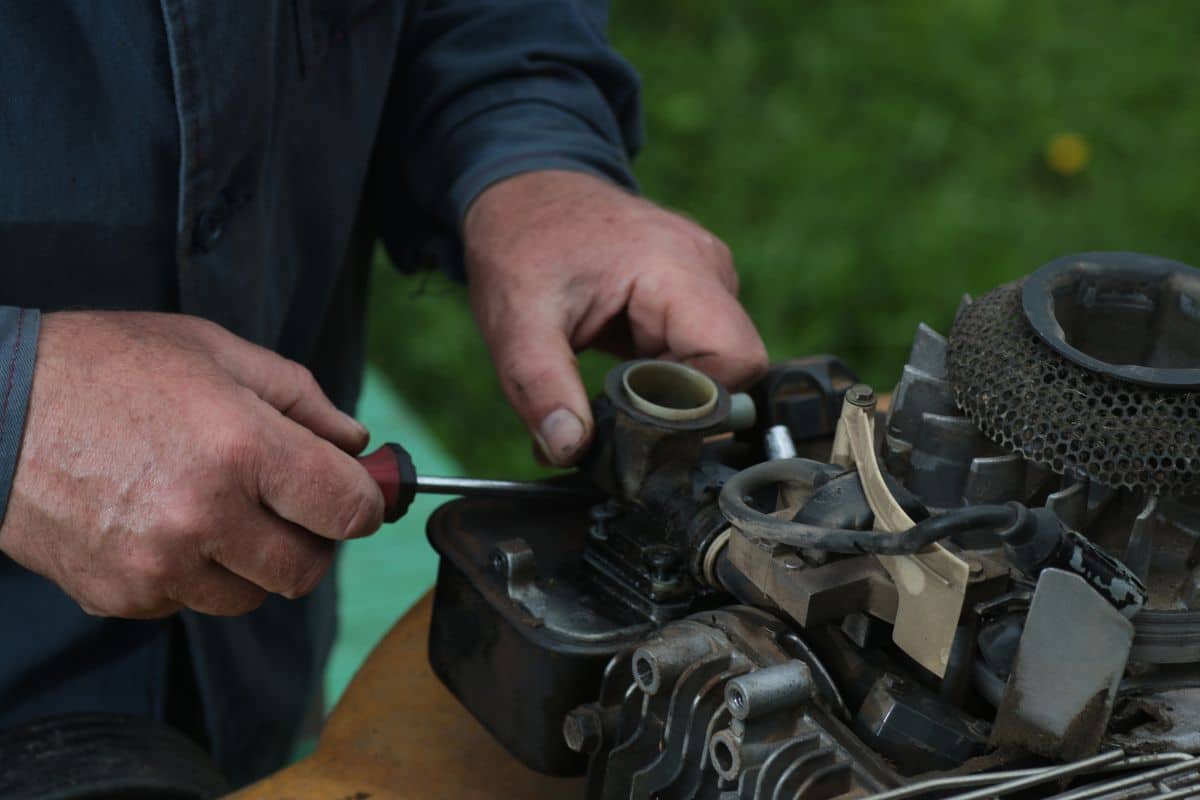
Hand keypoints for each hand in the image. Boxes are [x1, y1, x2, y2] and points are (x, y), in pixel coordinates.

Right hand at [0, 312, 383, 617]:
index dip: (365, 503)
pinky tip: (162, 524)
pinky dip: (193, 575)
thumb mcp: (216, 352)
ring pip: (251, 595)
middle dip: (311, 538)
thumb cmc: (108, 367)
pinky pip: (189, 603)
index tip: (358, 496)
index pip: (349, 510)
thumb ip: (301, 399)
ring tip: (216, 509)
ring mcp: (160, 565)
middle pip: (307, 568)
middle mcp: (206, 516)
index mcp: (243, 448)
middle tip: (289, 505)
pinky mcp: (122, 595)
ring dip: (251, 562)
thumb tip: (356, 444)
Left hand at [464, 169, 766, 465]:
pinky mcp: (695, 291)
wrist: (522, 194)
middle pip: (734, 368)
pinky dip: (664, 374)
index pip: (735, 359)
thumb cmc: (520, 245)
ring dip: (669, 390)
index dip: (694, 404)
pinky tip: (624, 369)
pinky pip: (701, 350)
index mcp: (677, 266)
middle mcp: (708, 267)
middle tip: (616, 411)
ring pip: (719, 364)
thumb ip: (541, 389)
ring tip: (613, 382)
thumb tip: (568, 449)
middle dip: (677, 404)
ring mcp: (708, 276)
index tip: (636, 417)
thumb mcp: (515, 322)